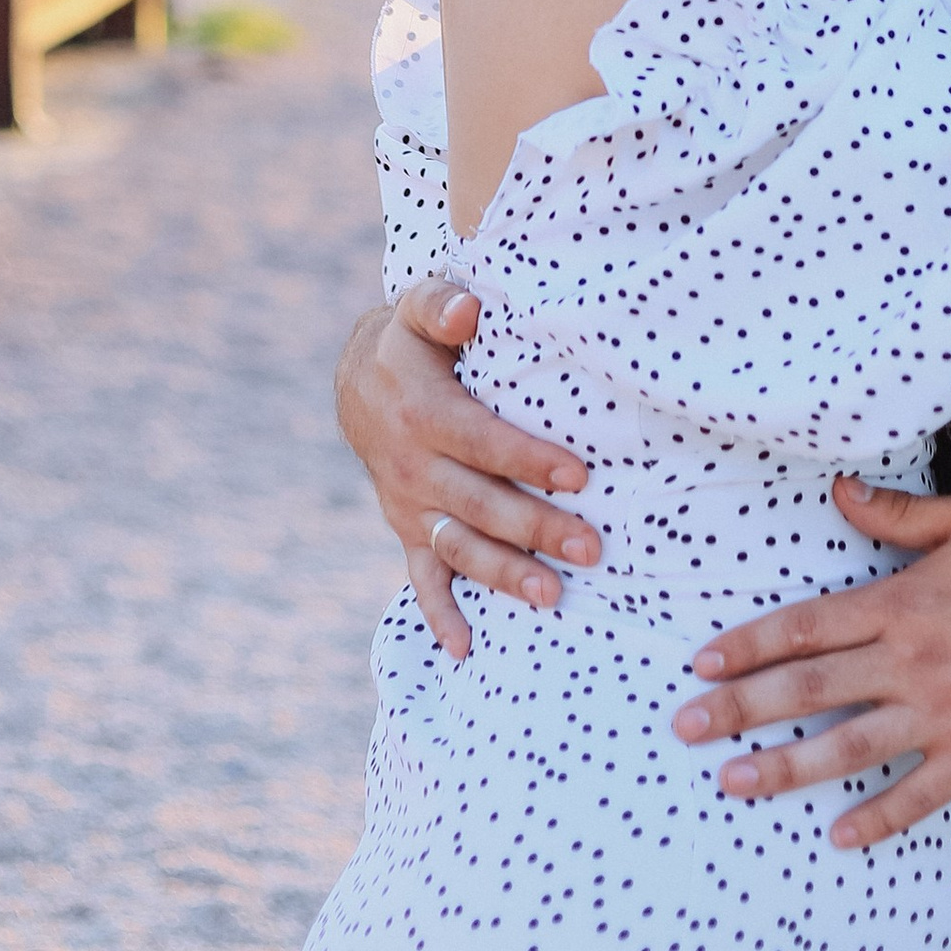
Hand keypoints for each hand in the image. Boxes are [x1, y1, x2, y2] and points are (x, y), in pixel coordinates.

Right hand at [335, 280, 601, 656]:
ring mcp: (408, 504)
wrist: (359, 381)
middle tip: (592, 547)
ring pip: (458, 547)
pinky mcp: (406, 528)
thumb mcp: (420, 306)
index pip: (483, 443)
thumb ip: (441, 302)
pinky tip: (465, 648)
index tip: (579, 477)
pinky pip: (421, 576)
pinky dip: (439, 613)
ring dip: (504, 575)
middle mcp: (412, 466)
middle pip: (480, 504)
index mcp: (423, 413)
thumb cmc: (412, 340)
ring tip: (551, 596)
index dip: (529, 460)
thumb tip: (467, 310)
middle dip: (536, 529)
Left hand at [671, 481, 950, 847]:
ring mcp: (939, 715)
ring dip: (785, 768)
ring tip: (734, 783)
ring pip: (846, 747)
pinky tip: (839, 836)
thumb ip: (896, 515)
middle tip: (686, 727)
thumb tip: (838, 491)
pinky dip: (877, 818)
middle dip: (739, 709)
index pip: (804, 627)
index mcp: (899, 604)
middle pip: (807, 690)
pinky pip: (916, 794)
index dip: (748, 645)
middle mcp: (908, 663)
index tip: (703, 665)